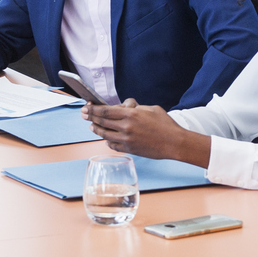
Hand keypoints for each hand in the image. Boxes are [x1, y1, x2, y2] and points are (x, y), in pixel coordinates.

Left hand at [83, 100, 211, 165]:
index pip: (105, 111)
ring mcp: (126, 140)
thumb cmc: (165, 124)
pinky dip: (108, 141)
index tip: (86, 107)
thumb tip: (124, 107)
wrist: (174, 143)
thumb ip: (135, 107)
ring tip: (92, 126)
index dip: (93, 109)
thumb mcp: (150, 108)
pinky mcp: (129, 149)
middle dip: (90, 117)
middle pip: (102, 122)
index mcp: (131, 114)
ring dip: (96, 129)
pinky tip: (106, 138)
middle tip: (83, 114)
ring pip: (105, 134)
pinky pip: (113, 145)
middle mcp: (126, 127)